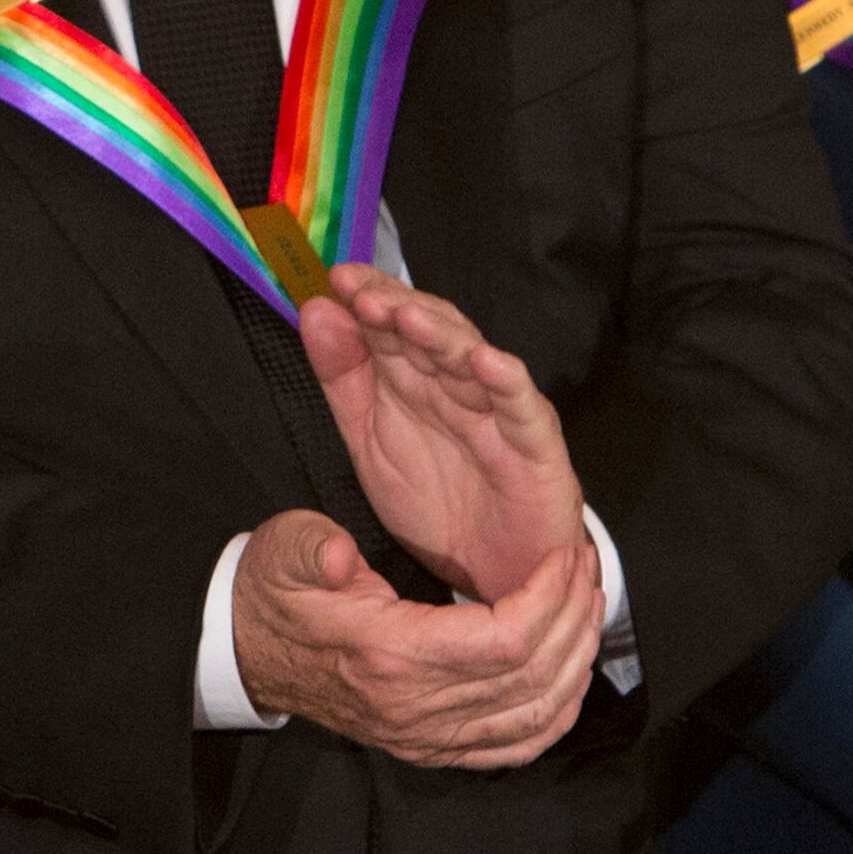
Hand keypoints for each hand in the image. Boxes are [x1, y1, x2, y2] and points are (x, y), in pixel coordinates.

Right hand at [229, 510, 602, 767]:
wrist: (248, 655)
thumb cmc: (275, 597)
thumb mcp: (285, 552)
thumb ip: (314, 549)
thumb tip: (340, 555)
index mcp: (388, 655)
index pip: (502, 641)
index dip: (549, 600)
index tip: (566, 557)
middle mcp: (414, 708)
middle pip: (531, 678)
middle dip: (575, 621)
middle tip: (589, 570)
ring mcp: (424, 736)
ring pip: (533, 718)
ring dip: (577, 665)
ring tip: (590, 610)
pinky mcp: (430, 746)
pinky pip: (512, 749)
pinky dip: (555, 716)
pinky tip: (571, 677)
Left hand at [300, 265, 584, 598]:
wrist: (498, 575)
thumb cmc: (439, 504)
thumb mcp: (369, 442)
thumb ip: (343, 379)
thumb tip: (316, 311)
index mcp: (419, 381)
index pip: (395, 325)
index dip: (369, 298)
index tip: (337, 278)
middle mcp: (458, 387)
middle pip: (434, 332)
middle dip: (398, 309)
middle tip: (362, 293)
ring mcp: (499, 412)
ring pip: (473, 362)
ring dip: (441, 336)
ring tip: (407, 317)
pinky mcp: (536, 446)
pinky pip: (523, 410)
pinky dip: (506, 384)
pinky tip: (484, 363)